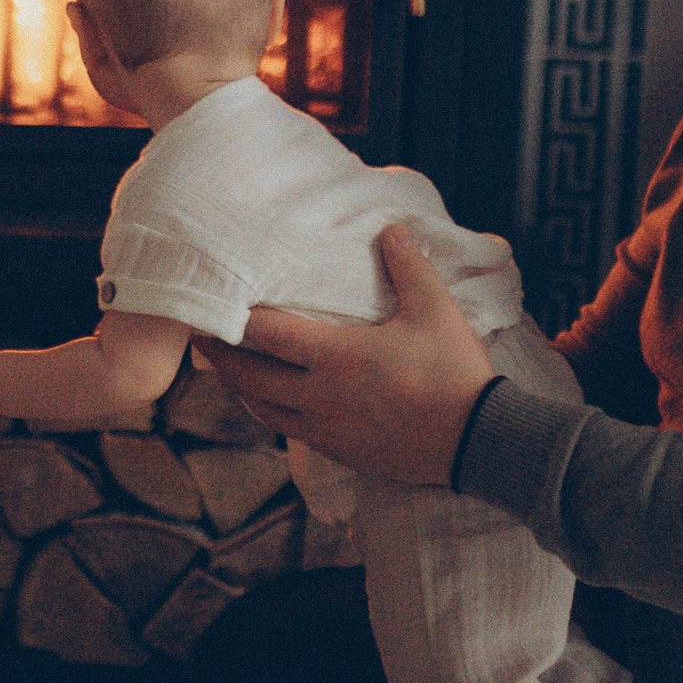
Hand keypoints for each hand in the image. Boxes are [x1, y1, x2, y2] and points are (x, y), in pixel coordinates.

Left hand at [195, 224, 497, 488]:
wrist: (481, 442)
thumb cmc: (455, 372)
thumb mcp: (436, 310)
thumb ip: (408, 266)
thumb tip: (390, 228)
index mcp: (336, 358)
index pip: (265, 335)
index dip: (230, 320)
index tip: (206, 307)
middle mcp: (319, 397)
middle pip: (249, 377)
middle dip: (221, 356)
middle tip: (202, 337)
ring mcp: (327, 431)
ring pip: (264, 410)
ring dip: (242, 388)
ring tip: (229, 368)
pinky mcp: (341, 454)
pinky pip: (290, 432)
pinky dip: (272, 413)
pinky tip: (274, 402)